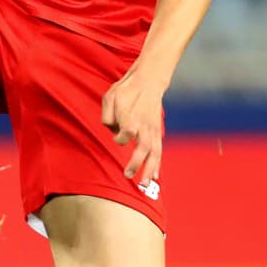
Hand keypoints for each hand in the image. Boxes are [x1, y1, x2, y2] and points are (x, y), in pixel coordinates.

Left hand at [101, 64, 165, 186]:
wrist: (148, 81)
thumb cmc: (125, 90)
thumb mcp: (109, 97)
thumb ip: (107, 116)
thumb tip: (112, 131)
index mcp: (132, 116)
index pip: (126, 133)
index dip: (120, 138)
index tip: (117, 138)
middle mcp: (145, 125)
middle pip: (144, 148)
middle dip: (137, 163)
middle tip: (127, 175)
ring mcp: (153, 129)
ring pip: (154, 153)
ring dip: (149, 169)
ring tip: (145, 184)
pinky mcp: (157, 132)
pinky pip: (159, 150)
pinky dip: (157, 164)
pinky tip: (155, 176)